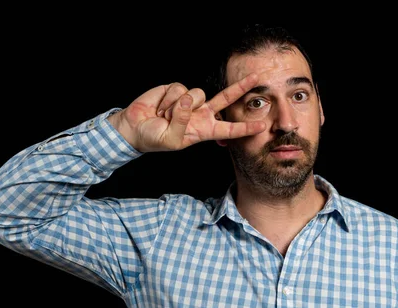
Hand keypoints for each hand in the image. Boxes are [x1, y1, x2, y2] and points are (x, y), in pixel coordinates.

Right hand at [108, 73, 265, 151]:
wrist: (135, 126)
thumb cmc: (155, 138)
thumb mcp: (171, 139)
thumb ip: (182, 122)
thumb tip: (188, 100)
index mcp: (204, 130)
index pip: (228, 129)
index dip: (244, 128)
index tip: (261, 126)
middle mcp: (201, 113)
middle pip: (226, 99)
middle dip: (241, 88)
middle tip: (257, 78)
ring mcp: (190, 100)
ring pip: (196, 95)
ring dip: (177, 108)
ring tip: (165, 117)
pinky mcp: (177, 89)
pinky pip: (179, 90)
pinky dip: (167, 100)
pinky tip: (160, 108)